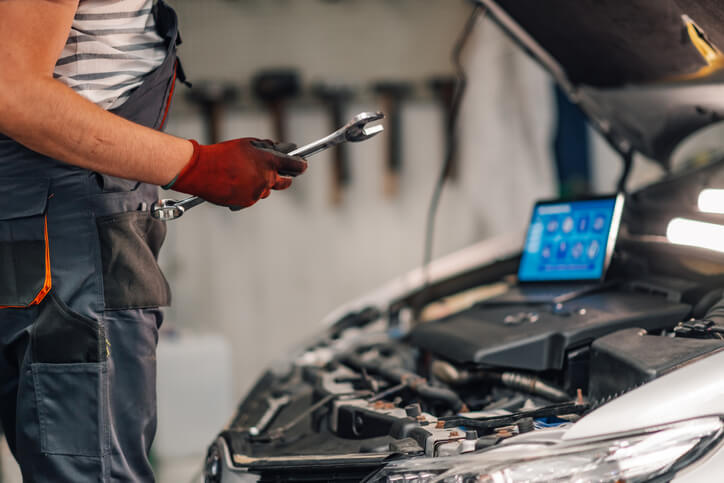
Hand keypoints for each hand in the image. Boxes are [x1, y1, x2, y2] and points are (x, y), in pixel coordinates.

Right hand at [167, 138, 306, 207]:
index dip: (301, 165)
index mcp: (268, 162)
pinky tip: (235, 183)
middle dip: (286, 178)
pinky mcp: (247, 202)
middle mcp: (266, 179)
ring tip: (242, 175)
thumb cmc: (223, 154)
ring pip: (266, 190)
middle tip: (281, 173)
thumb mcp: (247, 144)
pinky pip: (253, 197)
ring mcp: (257, 192)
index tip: (303, 165)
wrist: (201, 170)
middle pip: (285, 183)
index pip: (295, 165)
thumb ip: (266, 148)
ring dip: (261, 184)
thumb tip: (279, 150)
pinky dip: (248, 191)